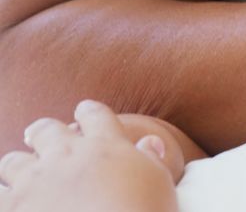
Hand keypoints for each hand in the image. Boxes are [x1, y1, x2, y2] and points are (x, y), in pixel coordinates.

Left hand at [0, 100, 178, 211]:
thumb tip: (150, 141)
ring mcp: (36, 181)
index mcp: (105, 145)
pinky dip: (8, 198)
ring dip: (20, 165)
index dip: (88, 112)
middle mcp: (67, 155)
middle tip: (40, 136)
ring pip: (14, 161)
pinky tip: (17, 204)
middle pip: (47, 130)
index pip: (93, 114)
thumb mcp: (160, 183)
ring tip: (24, 173)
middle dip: (45, 132)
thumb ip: (151, 158)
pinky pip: (1, 196)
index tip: (85, 112)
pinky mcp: (14, 208)